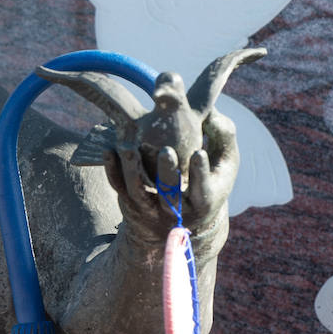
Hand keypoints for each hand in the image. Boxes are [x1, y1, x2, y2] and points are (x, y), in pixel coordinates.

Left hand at [102, 107, 238, 240]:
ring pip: (139, 192)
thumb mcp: (223, 162)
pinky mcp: (130, 202)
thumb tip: (210, 112)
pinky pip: (119, 187)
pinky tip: (109, 150)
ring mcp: (150, 208)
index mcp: (204, 201)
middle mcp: (176, 210)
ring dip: (133, 170)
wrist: (177, 221)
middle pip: (170, 196)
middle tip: (166, 151)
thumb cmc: (207, 179)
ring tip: (129, 148)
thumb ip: (223, 136)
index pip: (203, 190)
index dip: (200, 174)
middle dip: (168, 174)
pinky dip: (113, 170)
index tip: (198, 154)